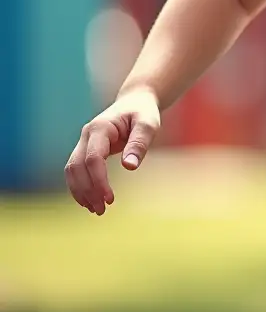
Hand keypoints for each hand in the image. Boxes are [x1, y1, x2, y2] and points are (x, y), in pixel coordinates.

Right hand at [65, 87, 160, 214]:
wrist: (135, 102)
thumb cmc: (143, 112)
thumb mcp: (148, 124)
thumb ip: (139, 143)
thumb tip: (129, 167)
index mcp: (100, 127)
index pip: (93, 158)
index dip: (98, 180)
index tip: (110, 198)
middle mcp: (86, 135)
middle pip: (76, 167)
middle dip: (87, 190)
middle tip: (102, 209)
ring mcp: (83, 142)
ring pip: (72, 170)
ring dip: (80, 191)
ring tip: (96, 209)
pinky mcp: (86, 149)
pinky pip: (76, 170)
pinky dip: (80, 186)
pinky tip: (91, 200)